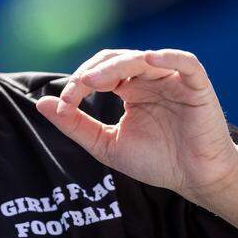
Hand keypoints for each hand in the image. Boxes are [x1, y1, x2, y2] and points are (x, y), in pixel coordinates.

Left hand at [35, 48, 237, 203]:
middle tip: (75, 90)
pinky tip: (149, 59)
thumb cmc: (156, 161)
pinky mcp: (197, 87)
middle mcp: (149, 80)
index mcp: (129, 89)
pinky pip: (186, 63)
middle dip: (91, 72)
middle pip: (116, 60)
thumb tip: (40, 104)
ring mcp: (173, 80)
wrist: (195, 180)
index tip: (62, 105)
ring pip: (142, 59)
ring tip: (94, 79)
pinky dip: (169, 57)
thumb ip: (74, 124)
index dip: (77, 83)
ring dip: (116, 65)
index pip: (98, 73)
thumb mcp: (106, 145)